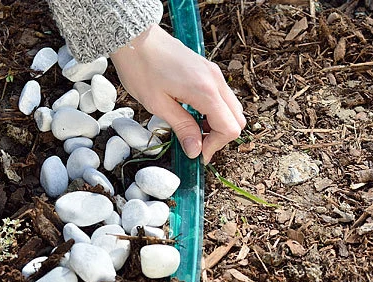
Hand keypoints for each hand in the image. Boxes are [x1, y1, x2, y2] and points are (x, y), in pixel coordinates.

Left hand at [110, 23, 245, 163]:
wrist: (135, 36)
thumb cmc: (141, 68)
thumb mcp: (158, 105)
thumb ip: (182, 128)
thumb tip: (195, 151)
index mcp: (205, 91)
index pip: (229, 128)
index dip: (215, 146)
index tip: (198, 155)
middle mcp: (215, 81)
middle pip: (237, 119)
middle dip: (220, 137)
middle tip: (197, 145)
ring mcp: (213, 73)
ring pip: (232, 108)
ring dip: (218, 124)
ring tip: (193, 130)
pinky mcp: (208, 70)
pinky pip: (222, 97)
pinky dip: (215, 111)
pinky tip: (194, 115)